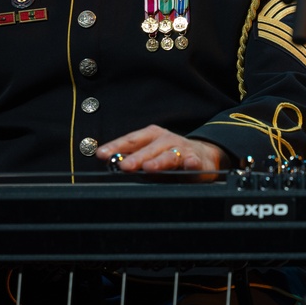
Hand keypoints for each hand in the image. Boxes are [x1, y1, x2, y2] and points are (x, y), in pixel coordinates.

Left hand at [95, 124, 228, 181]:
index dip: (115, 147)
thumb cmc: (170, 157)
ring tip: (149, 168)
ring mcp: (182, 149)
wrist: (203, 156)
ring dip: (158, 162)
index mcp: (151, 136)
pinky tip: (189, 165)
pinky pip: (194, 162)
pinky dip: (191, 163)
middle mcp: (165, 140)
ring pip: (169, 156)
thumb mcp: (150, 156)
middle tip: (123, 166)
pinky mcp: (198, 160)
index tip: (101, 154)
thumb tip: (112, 164)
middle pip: (148, 149)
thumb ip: (134, 161)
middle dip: (135, 158)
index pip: (130, 140)